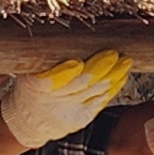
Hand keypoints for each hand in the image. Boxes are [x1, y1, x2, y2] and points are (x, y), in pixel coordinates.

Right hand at [1, 52, 132, 146]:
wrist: (30, 119)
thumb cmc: (31, 86)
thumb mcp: (28, 70)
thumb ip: (45, 58)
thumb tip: (65, 34)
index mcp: (34, 86)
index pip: (49, 81)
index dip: (64, 73)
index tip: (77, 63)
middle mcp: (53, 102)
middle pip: (79, 85)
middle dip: (99, 69)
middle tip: (113, 54)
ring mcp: (70, 112)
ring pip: (96, 92)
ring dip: (113, 76)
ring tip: (125, 62)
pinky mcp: (83, 118)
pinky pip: (102, 101)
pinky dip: (114, 87)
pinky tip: (122, 75)